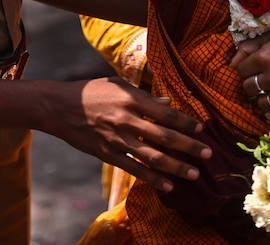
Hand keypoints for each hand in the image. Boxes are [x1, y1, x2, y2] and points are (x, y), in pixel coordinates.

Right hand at [45, 77, 209, 192]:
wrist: (61, 107)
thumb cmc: (93, 92)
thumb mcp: (119, 85)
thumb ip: (145, 96)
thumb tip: (168, 102)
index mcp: (133, 99)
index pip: (167, 114)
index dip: (186, 123)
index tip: (201, 129)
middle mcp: (128, 120)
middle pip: (165, 137)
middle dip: (189, 147)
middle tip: (208, 154)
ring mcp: (118, 139)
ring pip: (153, 157)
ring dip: (176, 167)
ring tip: (194, 174)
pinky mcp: (107, 154)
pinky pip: (134, 169)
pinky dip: (152, 178)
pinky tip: (168, 185)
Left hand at [233, 15, 269, 118]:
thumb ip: (249, 48)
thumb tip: (231, 65)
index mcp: (264, 57)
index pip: (240, 71)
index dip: (247, 68)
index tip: (256, 66)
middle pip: (248, 89)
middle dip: (253, 83)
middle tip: (265, 77)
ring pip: (263, 104)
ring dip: (265, 97)